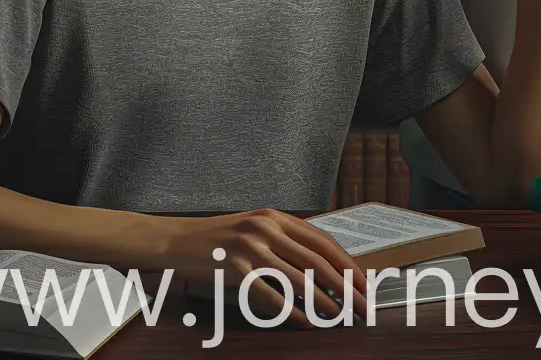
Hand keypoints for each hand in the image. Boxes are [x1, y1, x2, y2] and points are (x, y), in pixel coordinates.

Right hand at [161, 210, 364, 326]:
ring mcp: (249, 247)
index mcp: (273, 216)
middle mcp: (264, 227)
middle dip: (346, 288)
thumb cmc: (217, 238)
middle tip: (362, 308)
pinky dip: (293, 313)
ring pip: (299, 280)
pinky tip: (306, 323)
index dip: (347, 265)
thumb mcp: (253, 228)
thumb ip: (284, 240)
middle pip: (317, 261)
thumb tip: (323, 267)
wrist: (176, 240)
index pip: (322, 241)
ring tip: (340, 319)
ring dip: (325, 304)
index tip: (364, 284)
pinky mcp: (235, 269)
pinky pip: (272, 296)